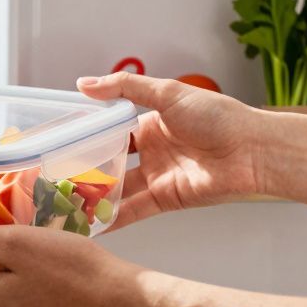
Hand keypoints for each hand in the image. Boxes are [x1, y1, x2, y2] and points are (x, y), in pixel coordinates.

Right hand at [78, 72, 264, 227]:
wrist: (252, 151)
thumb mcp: (168, 93)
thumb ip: (125, 88)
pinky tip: (90, 223)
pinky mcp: (166, 199)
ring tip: (64, 203)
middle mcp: (153, 150)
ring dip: (95, 196)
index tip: (60, 141)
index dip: (88, 135)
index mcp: (152, 123)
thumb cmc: (217, 116)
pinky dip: (114, 217)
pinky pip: (134, 209)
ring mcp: (158, 176)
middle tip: (54, 176)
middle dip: (86, 170)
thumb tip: (85, 83)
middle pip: (112, 162)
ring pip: (119, 188)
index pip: (112, 130)